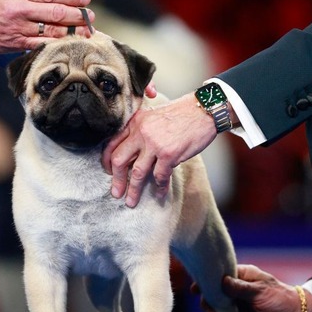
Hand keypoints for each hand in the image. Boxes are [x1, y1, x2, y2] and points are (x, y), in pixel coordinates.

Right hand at [0, 0, 93, 56]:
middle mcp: (18, 9)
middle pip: (56, 12)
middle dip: (77, 15)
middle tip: (89, 16)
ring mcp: (18, 28)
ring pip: (52, 30)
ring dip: (71, 32)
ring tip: (84, 31)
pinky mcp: (16, 44)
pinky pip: (42, 44)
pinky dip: (56, 43)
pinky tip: (67, 42)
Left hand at [101, 93, 215, 207]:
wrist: (204, 110)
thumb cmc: (181, 114)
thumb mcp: (154, 116)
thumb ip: (141, 131)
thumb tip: (133, 153)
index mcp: (135, 122)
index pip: (112, 143)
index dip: (107, 161)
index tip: (108, 172)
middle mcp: (141, 132)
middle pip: (119, 160)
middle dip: (116, 180)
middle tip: (116, 193)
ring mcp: (154, 144)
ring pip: (137, 173)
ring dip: (134, 190)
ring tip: (131, 201)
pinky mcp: (169, 154)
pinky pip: (160, 176)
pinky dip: (160, 187)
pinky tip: (159, 194)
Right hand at [193, 264, 311, 311]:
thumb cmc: (281, 298)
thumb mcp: (261, 291)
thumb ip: (241, 287)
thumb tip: (222, 281)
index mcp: (242, 275)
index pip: (219, 275)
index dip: (206, 282)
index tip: (195, 290)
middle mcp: (236, 288)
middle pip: (214, 294)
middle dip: (208, 305)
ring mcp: (237, 303)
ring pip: (217, 309)